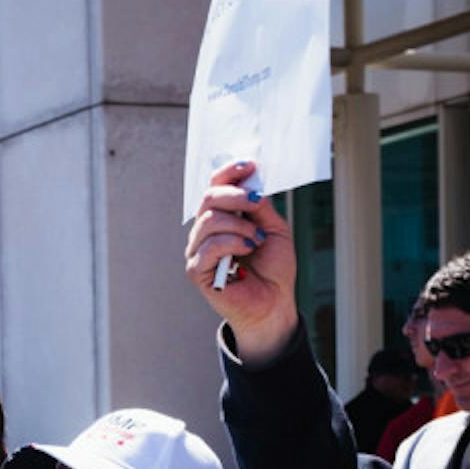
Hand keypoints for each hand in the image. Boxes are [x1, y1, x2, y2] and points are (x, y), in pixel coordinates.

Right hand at [184, 160, 299, 364]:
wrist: (274, 303)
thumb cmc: (273, 269)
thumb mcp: (273, 228)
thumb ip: (260, 206)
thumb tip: (250, 182)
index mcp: (222, 218)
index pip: (214, 186)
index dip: (229, 172)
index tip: (250, 165)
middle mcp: (205, 232)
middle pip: (208, 198)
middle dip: (236, 196)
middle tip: (257, 203)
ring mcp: (197, 251)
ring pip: (209, 220)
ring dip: (239, 225)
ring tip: (256, 239)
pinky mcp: (196, 270)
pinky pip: (209, 246)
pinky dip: (233, 243)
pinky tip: (247, 249)